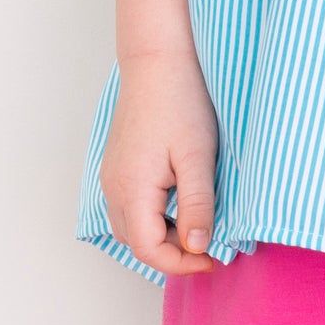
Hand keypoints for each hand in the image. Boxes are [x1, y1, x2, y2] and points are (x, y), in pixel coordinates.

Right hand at [100, 48, 219, 276]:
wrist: (158, 61)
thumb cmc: (180, 102)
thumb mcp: (198, 156)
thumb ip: (197, 205)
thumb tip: (198, 248)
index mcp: (131, 190)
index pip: (149, 249)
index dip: (181, 264)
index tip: (213, 258)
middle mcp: (113, 188)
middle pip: (136, 243)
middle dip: (172, 253)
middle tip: (209, 244)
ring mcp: (112, 176)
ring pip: (131, 227)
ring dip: (162, 236)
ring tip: (198, 224)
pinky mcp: (118, 166)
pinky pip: (130, 207)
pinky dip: (153, 218)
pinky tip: (180, 202)